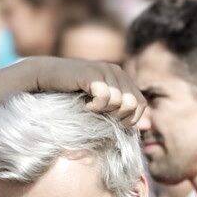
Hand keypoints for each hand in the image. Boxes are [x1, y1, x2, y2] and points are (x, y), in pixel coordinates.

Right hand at [25, 57, 145, 126]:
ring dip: (104, 111)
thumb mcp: (102, 105)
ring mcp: (105, 70)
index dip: (131, 119)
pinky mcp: (92, 73)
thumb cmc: (73, 93)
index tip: (112, 121)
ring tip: (90, 107)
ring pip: (120, 101)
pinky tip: (85, 104)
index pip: (141, 104)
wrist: (47, 76)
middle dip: (118, 116)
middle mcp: (117, 71)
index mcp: (123, 78)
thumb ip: (125, 113)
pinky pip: (105, 97)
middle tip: (101, 115)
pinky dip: (95, 106)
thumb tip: (149, 125)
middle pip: (133, 104)